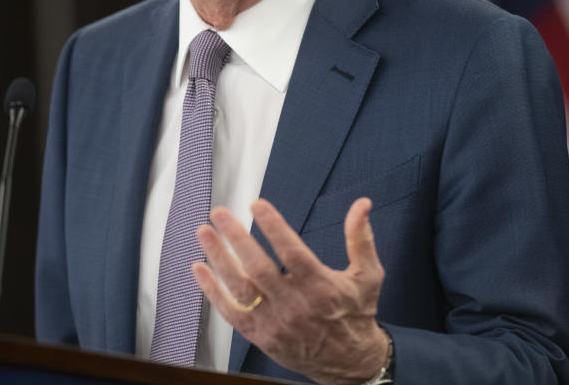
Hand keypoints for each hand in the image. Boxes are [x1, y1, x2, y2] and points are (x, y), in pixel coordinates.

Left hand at [193, 197, 389, 384]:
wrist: (350, 362)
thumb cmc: (356, 314)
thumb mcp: (368, 275)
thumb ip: (360, 238)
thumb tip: (362, 205)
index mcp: (320, 286)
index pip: (292, 252)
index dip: (273, 226)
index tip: (256, 205)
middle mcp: (295, 305)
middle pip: (259, 267)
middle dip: (236, 238)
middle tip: (220, 213)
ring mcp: (275, 322)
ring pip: (241, 288)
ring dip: (219, 258)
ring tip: (205, 233)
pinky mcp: (261, 336)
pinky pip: (231, 312)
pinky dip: (213, 291)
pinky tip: (200, 269)